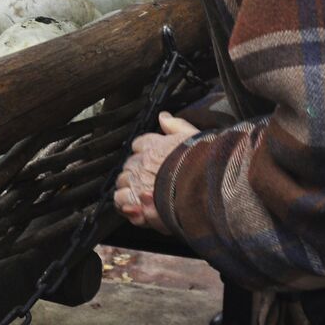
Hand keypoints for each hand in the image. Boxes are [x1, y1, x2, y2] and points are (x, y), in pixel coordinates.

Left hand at [113, 112, 199, 232]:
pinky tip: (135, 207)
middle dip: (136, 172)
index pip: (139, 144)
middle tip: (149, 181)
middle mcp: (143, 162)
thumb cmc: (203, 166)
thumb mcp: (194, 138)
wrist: (204, 191)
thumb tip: (163, 117)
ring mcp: (137, 181)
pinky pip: (120, 200)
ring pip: (122, 181)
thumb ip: (176, 126)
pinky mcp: (136, 201)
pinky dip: (126, 205)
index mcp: (155, 145)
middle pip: (130, 164)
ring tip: (142, 196)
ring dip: (129, 188)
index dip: (144, 153)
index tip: (151, 159)